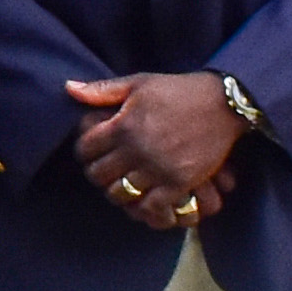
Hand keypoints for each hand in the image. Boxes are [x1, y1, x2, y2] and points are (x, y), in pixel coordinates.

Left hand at [67, 72, 241, 230]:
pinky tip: (146, 198)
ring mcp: (158, 168)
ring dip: (118, 192)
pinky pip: (152, 206)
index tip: (92, 152)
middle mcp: (136, 149)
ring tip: (124, 185)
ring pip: (121, 194)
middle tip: (106, 170)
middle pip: (99, 176)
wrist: (223, 103)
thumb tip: (68, 89)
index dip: (83, 152)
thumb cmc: (178, 90)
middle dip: (98, 174)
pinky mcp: (179, 182)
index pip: (85, 149)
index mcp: (123, 125)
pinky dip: (145, 207)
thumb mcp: (139, 83)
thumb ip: (103, 90)